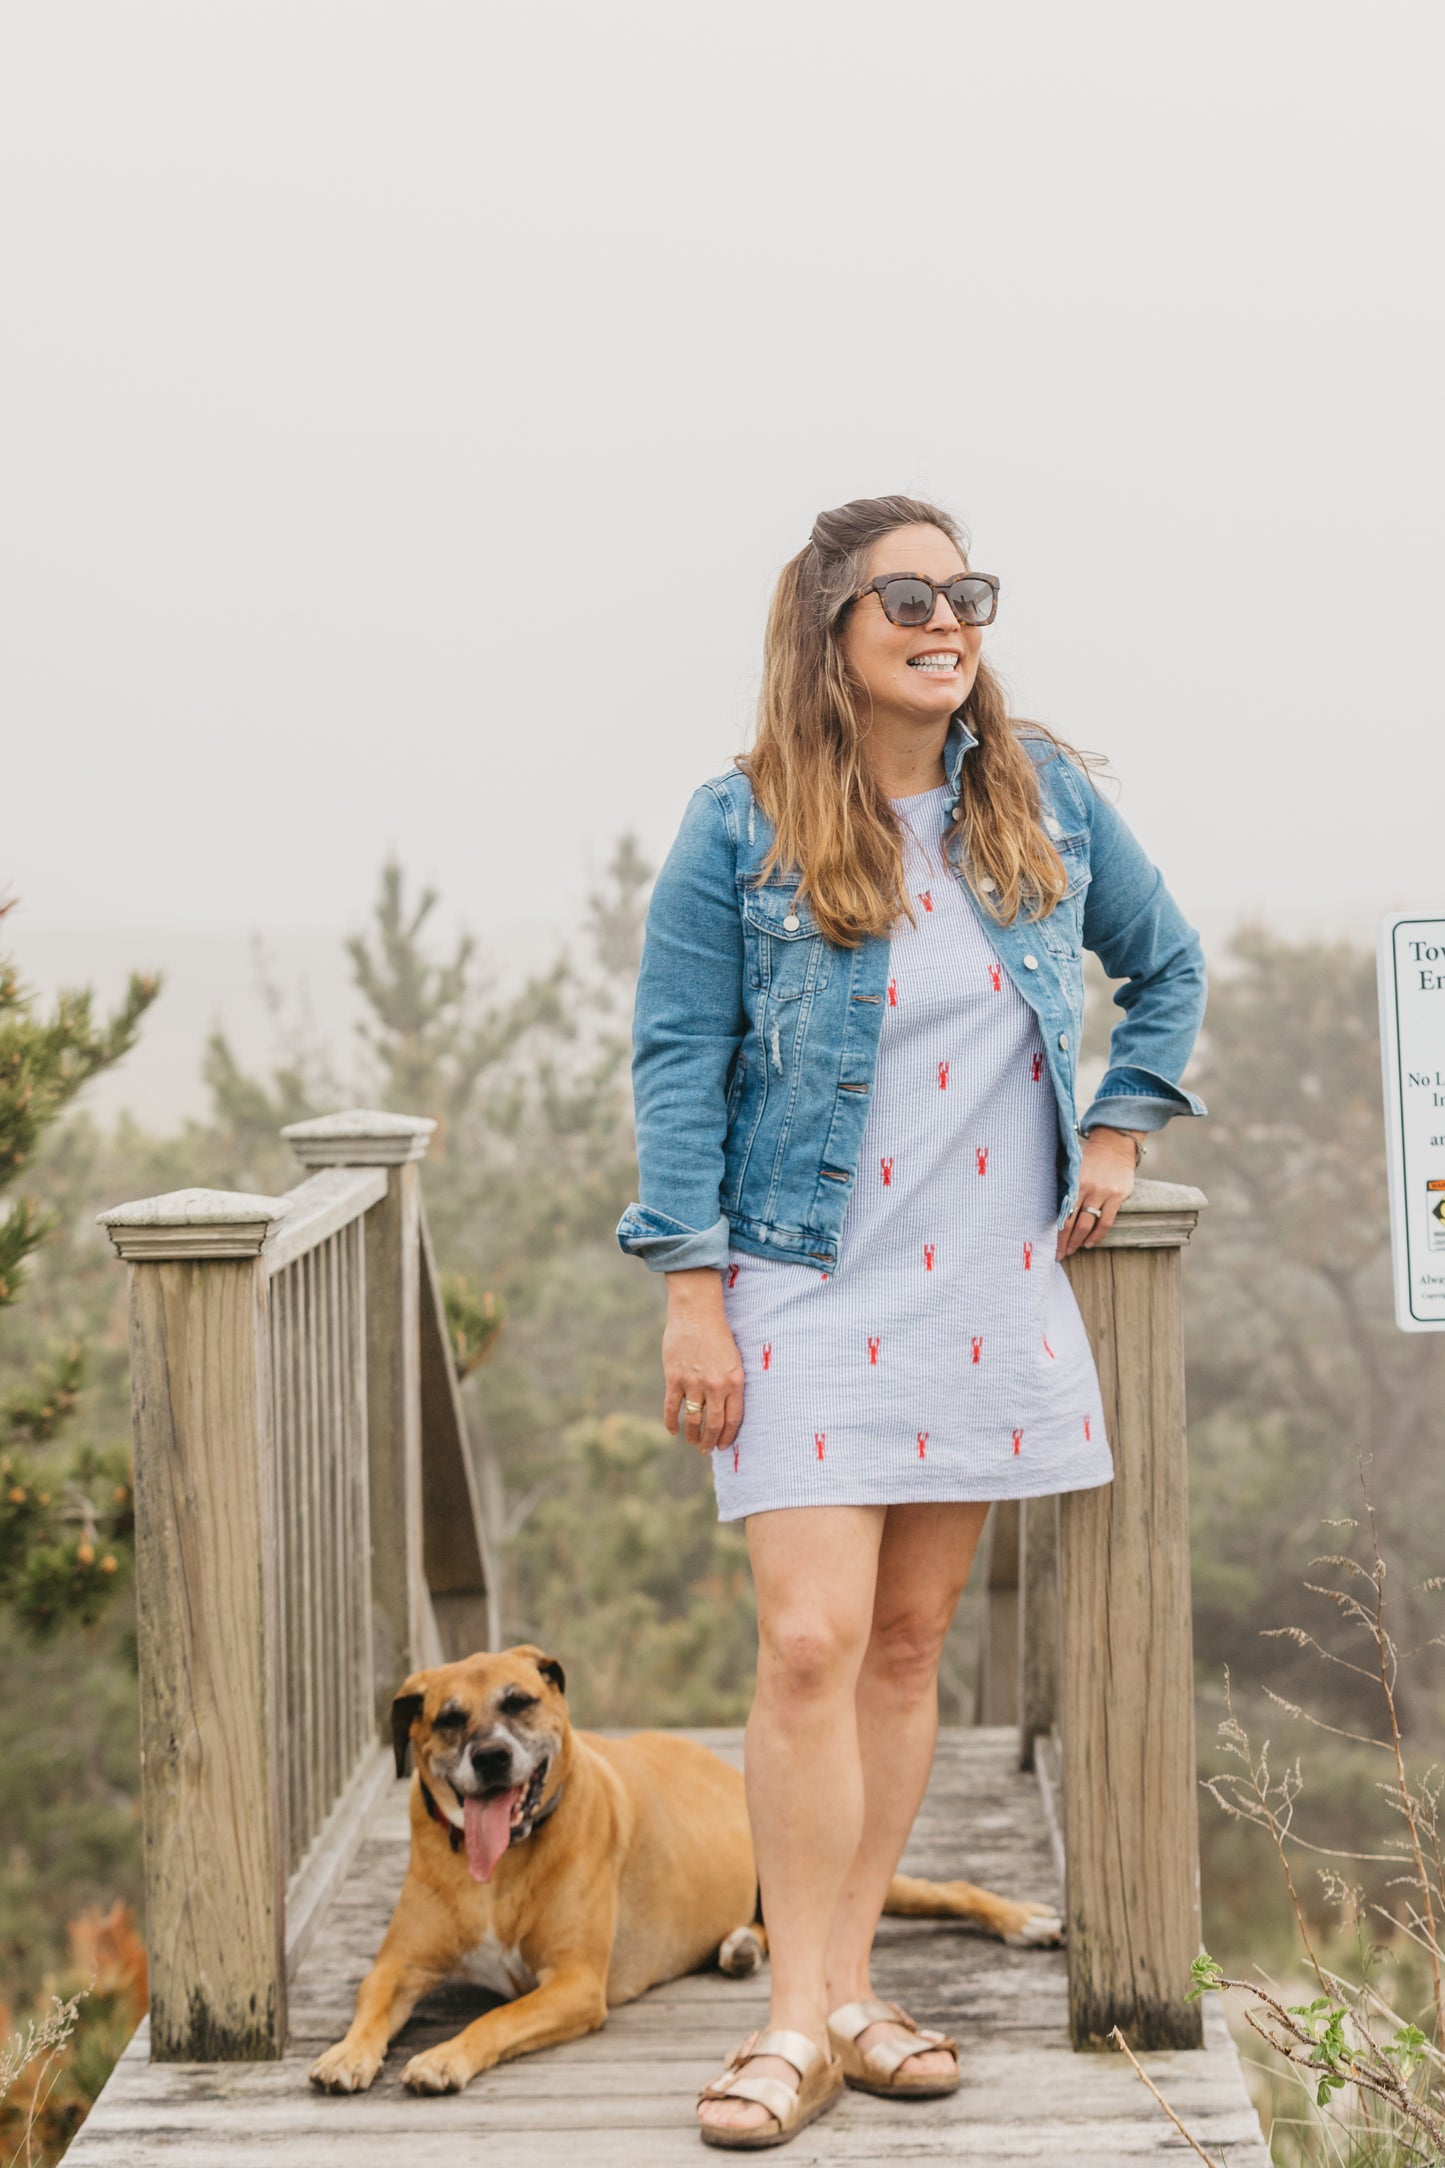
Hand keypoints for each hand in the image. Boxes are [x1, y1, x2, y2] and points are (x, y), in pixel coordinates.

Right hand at [662, 1271, 745, 1453]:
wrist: (697, 1313)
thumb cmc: (718, 1334)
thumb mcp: (734, 1359)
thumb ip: (731, 1384)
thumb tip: (727, 1408)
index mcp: (735, 1381)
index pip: (734, 1419)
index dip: (728, 1436)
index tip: (723, 1445)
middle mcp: (716, 1386)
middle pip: (714, 1424)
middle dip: (710, 1442)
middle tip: (707, 1451)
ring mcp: (694, 1383)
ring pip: (694, 1420)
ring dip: (693, 1436)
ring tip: (692, 1443)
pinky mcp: (675, 1378)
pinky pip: (673, 1408)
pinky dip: (672, 1422)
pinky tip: (673, 1430)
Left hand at [1056, 1128, 1140, 1258]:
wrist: (1114, 1145)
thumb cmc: (1089, 1158)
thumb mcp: (1071, 1166)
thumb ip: (1058, 1181)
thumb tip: (1038, 1195)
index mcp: (1072, 1182)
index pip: (1061, 1213)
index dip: (1056, 1232)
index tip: (1050, 1246)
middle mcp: (1086, 1188)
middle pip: (1073, 1222)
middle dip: (1065, 1241)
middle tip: (1060, 1254)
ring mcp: (1103, 1192)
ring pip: (1088, 1224)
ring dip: (1079, 1241)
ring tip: (1073, 1250)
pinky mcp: (1117, 1196)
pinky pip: (1106, 1222)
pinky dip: (1097, 1235)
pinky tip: (1089, 1243)